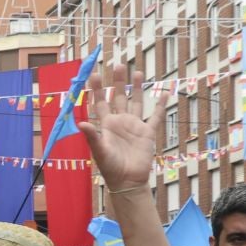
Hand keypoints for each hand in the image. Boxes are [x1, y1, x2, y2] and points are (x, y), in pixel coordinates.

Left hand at [77, 65, 163, 193]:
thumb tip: (80, 123)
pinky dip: (161, 105)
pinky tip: (164, 92)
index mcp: (106, 124)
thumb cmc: (110, 167)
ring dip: (136, 88)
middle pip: (118, 97)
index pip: (99, 102)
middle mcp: (120, 121)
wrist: (128, 180)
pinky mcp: (148, 132)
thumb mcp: (99, 151)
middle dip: (117, 82)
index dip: (96, 89)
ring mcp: (134, 126)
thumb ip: (92, 136)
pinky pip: (156, 116)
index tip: (93, 74)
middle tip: (118, 65)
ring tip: (137, 72)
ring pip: (136, 102)